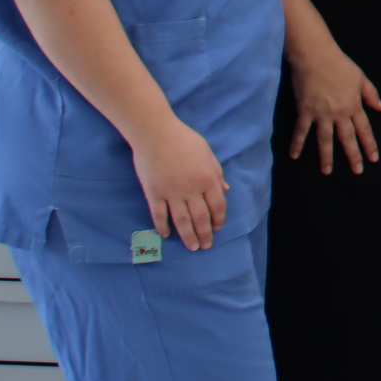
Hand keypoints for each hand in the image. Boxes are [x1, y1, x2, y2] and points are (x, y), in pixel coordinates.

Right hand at [131, 120, 227, 249]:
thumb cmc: (184, 139)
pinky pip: (158, 214)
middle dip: (205, 234)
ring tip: (192, 247)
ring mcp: (171, 193)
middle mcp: (191, 189)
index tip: (218, 228)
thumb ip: (217, 172)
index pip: (217, 206)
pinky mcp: (153, 192)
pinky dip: (162, 226)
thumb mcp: (208, 153)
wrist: (155, 133)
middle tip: (206, 246)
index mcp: (208, 179)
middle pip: (201, 218)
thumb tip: (226, 189)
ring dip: (188, 236)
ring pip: (182, 220)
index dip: (218, 220)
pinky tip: (166, 235)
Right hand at [286, 42, 380, 174]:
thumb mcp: (361, 78)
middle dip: (353, 156)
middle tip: (357, 171)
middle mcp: (339, 113)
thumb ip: (371, 94)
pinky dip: (297, 143)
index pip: (364, 129)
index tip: (373, 158)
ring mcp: (321, 113)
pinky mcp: (305, 111)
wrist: (316, 56)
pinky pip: (301, 130)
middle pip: (347, 138)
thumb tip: (380, 108)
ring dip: (326, 156)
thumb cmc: (339, 64)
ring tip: (327, 171)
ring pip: (325, 139)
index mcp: (354, 105)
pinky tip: (294, 155)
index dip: (369, 145)